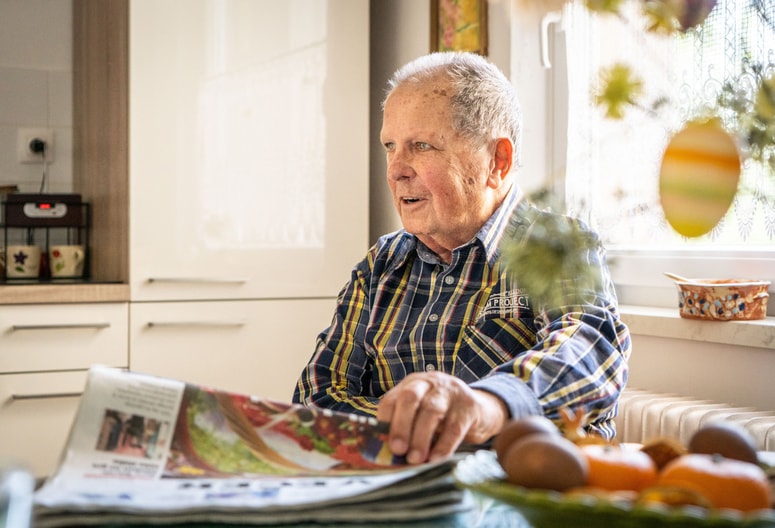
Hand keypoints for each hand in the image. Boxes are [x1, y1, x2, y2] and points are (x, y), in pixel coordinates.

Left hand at [376, 372, 507, 463]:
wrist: (483, 410)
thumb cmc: (444, 417)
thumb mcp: (422, 415)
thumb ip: (406, 428)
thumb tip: (387, 453)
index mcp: (413, 385)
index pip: (392, 398)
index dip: (385, 420)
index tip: (381, 442)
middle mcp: (430, 383)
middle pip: (410, 398)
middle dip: (401, 425)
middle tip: (397, 449)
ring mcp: (451, 392)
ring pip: (432, 411)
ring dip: (421, 437)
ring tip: (415, 459)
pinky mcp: (469, 406)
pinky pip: (454, 427)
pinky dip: (443, 445)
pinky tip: (435, 459)